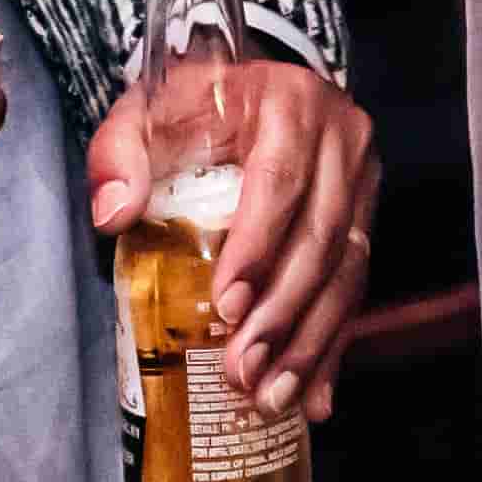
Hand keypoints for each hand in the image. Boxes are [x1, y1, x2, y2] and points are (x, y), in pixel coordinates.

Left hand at [89, 61, 385, 427]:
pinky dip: (334, 344)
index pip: (279, 180)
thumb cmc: (197, 105)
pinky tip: (315, 396)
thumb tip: (114, 213)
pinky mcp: (366, 216)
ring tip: (272, 394)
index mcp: (291, 103)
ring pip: (348, 267)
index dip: (258, 245)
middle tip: (243, 368)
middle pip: (323, 233)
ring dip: (311, 339)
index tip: (226, 304)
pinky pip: (357, 285)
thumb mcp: (149, 110)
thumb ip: (120, 152)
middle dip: (283, 310)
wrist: (253, 85)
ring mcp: (361, 180)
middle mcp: (341, 140)